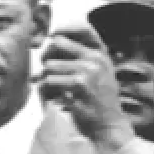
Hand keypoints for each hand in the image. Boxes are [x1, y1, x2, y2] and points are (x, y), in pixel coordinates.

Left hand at [38, 25, 132, 149]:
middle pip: (57, 44)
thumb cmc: (98, 100)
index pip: (82, 28)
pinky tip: (56, 99)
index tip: (52, 38)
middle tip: (47, 72)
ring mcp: (88, 71)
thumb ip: (81, 56)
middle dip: (47, 58)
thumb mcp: (98, 73)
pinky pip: (48, 81)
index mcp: (101, 53)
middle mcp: (96, 59)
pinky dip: (46, 92)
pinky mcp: (78, 85)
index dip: (62, 30)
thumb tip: (51, 41)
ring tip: (55, 91)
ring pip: (49, 66)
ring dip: (45, 80)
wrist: (108, 125)